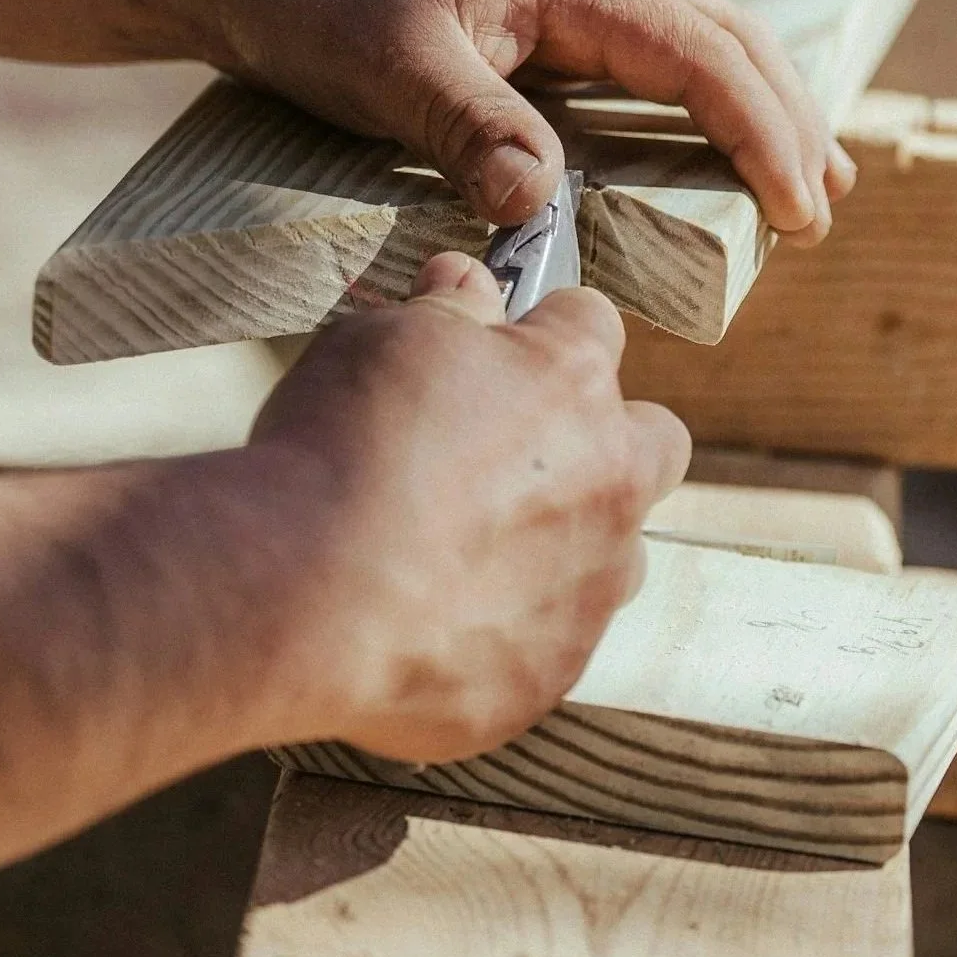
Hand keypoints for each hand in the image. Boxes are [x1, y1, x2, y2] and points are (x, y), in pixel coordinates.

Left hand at [191, 0, 854, 240]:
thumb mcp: (387, 68)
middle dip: (787, 122)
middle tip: (824, 211)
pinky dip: (701, 109)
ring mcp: (568, 0)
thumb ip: (470, 128)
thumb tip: (543, 206)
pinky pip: (650, 65)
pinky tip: (711, 151)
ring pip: (699, 45)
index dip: (761, 131)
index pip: (701, 52)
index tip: (800, 207)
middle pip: (727, 39)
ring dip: (761, 111)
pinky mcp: (543, 31)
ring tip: (808, 182)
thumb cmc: (314, 2)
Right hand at [234, 252, 689, 762]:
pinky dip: (504, 632)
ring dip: (565, 546)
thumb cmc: (339, 450)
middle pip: (655, 443)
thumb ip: (446, 311)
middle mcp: (608, 483)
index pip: (593, 325)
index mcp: (572, 383)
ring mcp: (589, 589)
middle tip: (517, 453)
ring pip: (615, 556)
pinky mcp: (549, 674)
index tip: (504, 345)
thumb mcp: (382, 341)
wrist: (302, 595)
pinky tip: (428, 624)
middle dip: (606, 439)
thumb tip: (467, 282)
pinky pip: (547, 644)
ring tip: (466, 553)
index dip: (545, 329)